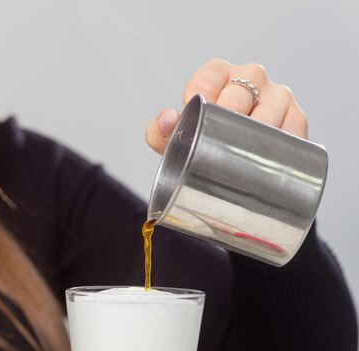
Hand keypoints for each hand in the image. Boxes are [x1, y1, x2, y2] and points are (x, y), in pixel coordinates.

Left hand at [146, 58, 307, 153]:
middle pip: (242, 91)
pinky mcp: (296, 119)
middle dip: (229, 115)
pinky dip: (285, 143)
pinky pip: (293, 128)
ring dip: (258, 130)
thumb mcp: (176, 140)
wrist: (233, 169)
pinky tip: (275, 155)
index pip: (210, 76)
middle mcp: (250, 78)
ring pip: (270, 108)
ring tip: (246, 152)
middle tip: (219, 140)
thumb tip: (168, 120)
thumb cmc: (204, 145)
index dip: (201, 94)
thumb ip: (159, 132)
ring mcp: (276, 97)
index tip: (195, 114)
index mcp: (219, 75)